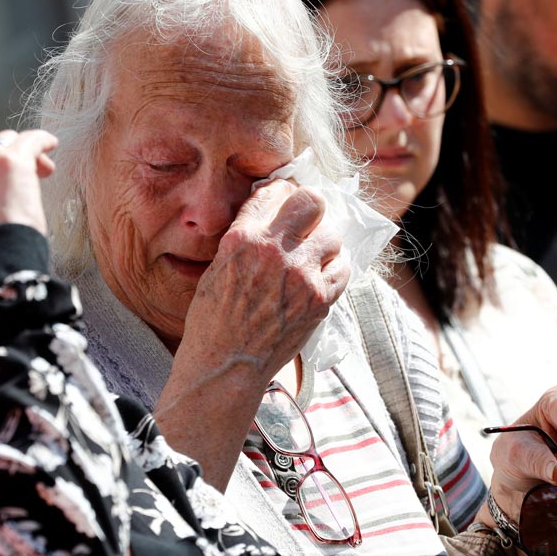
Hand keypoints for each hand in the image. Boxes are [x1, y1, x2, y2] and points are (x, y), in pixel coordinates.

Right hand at [154, 178, 348, 486]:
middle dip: (312, 207)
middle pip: (313, 201)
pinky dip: (335, 268)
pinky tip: (321, 275)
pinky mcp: (319, 299)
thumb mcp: (217, 267)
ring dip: (324, 242)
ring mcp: (300, 275)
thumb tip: (274, 215)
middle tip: (308, 220)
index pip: (275, 191)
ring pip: (333, 234)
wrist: (225, 365)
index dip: (283, 193)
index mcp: (242, 238)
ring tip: (313, 254)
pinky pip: (343, 268)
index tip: (286, 202)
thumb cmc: (213, 319)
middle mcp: (273, 250)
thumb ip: (245, 238)